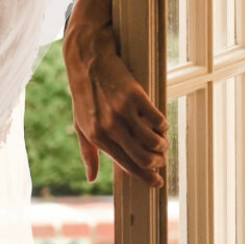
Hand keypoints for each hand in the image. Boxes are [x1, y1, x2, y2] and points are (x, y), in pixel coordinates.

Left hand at [63, 15, 168, 188]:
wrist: (87, 62)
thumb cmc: (84, 96)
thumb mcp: (81, 127)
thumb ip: (88, 154)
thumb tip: (92, 178)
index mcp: (97, 138)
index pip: (127, 165)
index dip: (145, 177)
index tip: (156, 182)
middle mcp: (111, 128)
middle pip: (143, 158)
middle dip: (157, 164)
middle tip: (161, 161)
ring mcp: (124, 112)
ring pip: (153, 141)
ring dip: (162, 146)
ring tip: (161, 144)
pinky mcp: (136, 96)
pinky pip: (158, 120)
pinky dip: (163, 126)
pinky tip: (160, 125)